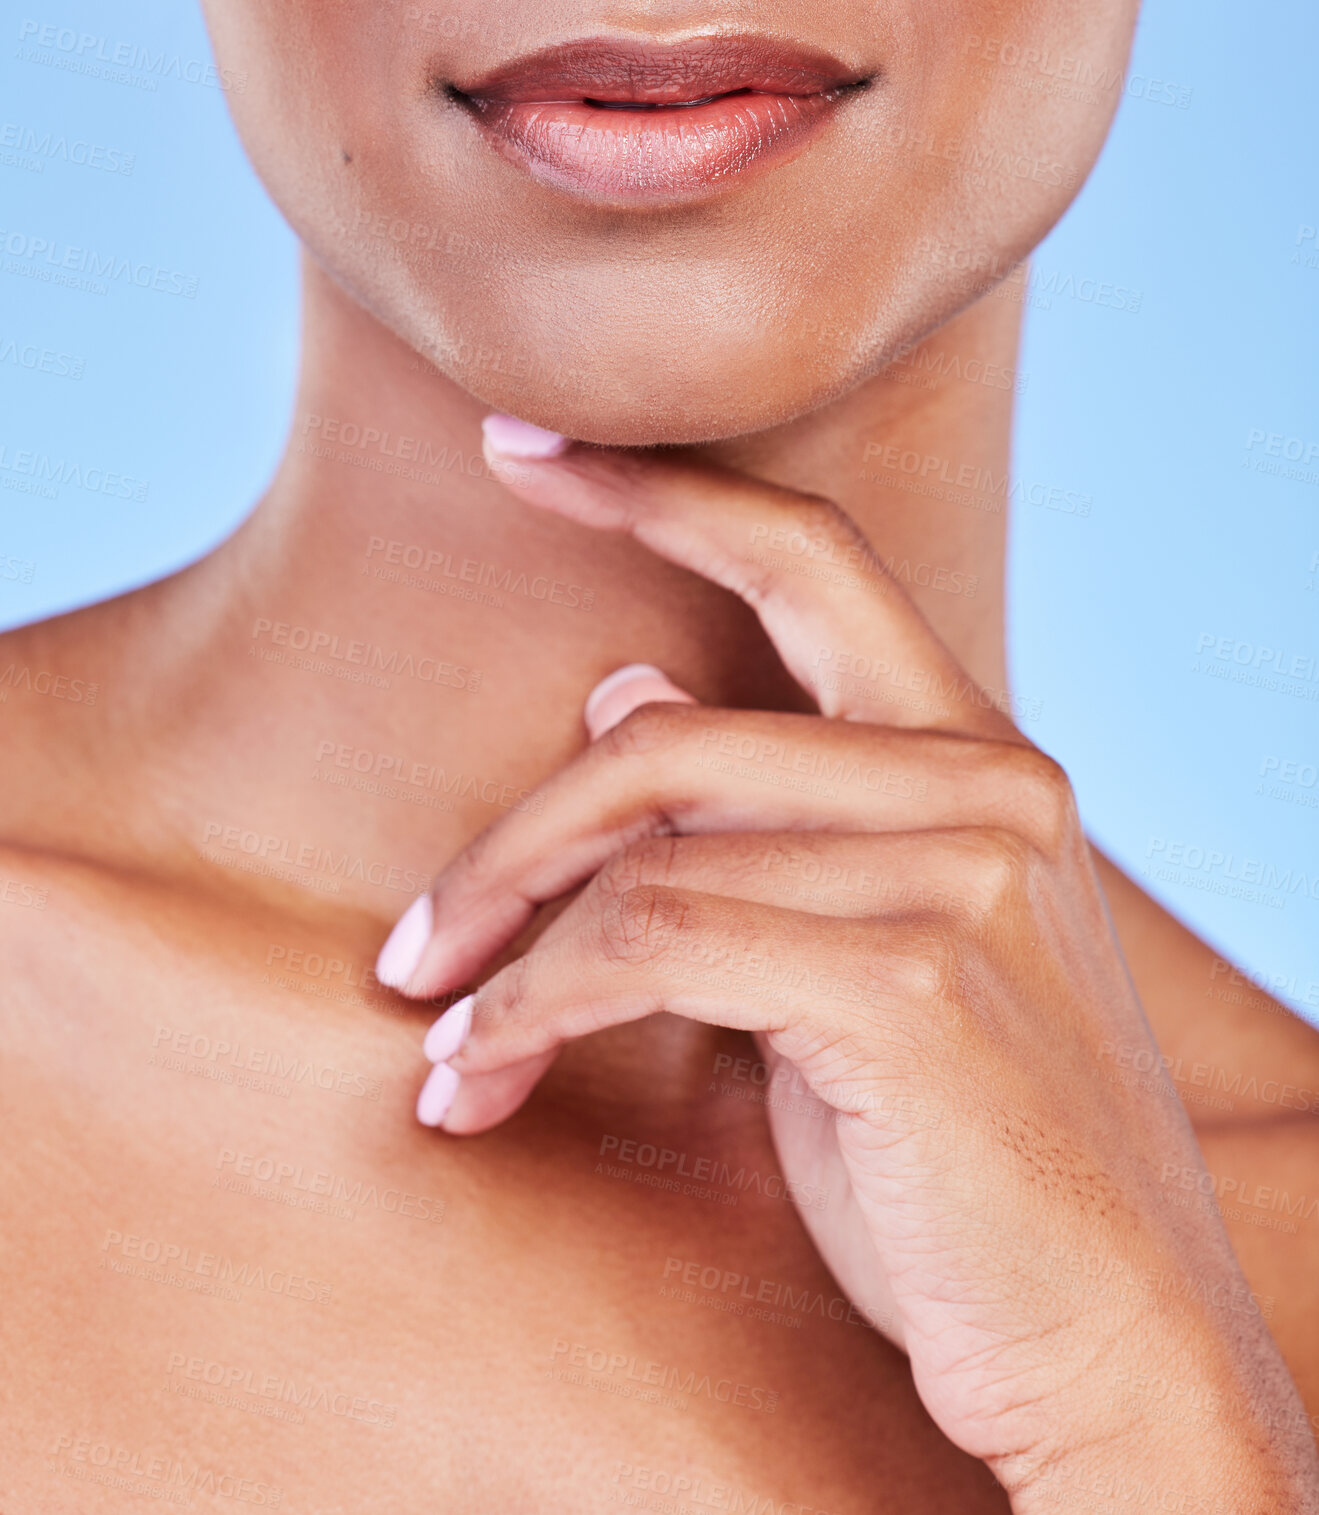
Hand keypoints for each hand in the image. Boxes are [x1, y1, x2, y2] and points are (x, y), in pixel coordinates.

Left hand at [377, 416, 1318, 1511]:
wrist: (1114, 1341)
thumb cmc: (973, 1156)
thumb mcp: (860, 963)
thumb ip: (760, 822)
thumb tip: (630, 684)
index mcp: (981, 761)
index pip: (810, 560)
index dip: (658, 490)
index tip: (519, 448)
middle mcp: (987, 788)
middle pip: (665, 738)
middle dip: (507, 838)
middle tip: (412, 943)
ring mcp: (960, 880)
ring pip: (642, 857)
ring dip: (504, 950)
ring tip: (442, 1035)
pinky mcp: (911, 990)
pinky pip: (650, 948)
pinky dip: (535, 1007)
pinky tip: (488, 1073)